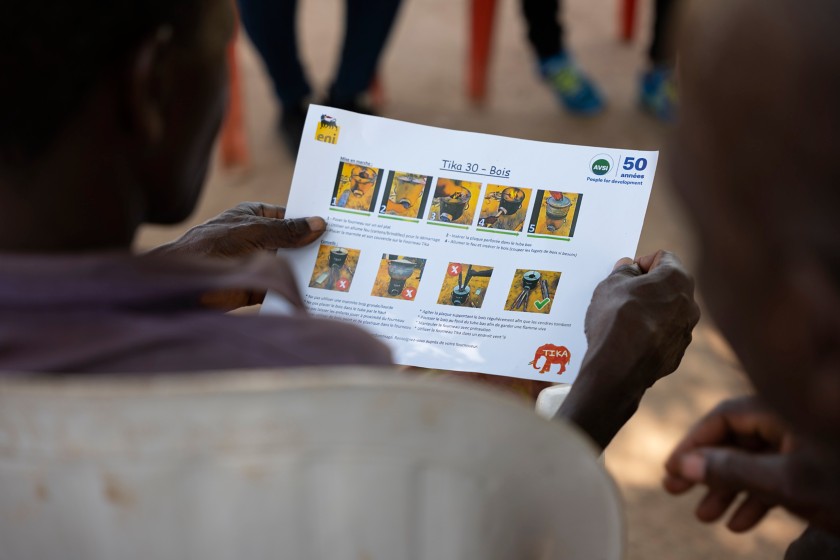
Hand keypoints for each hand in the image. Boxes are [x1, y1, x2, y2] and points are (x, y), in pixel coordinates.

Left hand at [149, 202, 325, 308]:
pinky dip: (297, 289)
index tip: (340, 222)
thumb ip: (287, 230)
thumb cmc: (211, 247)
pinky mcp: (258, 289)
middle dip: (315, 246)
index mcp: (255, 215)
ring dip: (309, 269)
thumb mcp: (253, 232)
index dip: (311, 219)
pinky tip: (320, 292)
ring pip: (291, 265)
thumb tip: (318, 224)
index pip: (290, 215)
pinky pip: (283, 287)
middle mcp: (259, 238)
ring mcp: (259, 263)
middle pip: (294, 241)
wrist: (182, 286)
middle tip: (348, 247)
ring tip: (341, 270)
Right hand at [557, 250, 699, 448]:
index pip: (663, 257)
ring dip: (649, 312)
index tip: (626, 274)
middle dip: (647, 288)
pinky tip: (629, 341)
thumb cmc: (616, 318)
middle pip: (668, 286)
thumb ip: (623, 271)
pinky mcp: (677, 353)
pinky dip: (650, 335)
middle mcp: (690, 303)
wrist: (618, 366)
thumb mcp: (610, 284)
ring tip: (623, 321)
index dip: (642, 262)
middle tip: (622, 296)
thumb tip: (629, 268)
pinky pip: (663, 336)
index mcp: (677, 279)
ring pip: (667, 313)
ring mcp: (686, 331)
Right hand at [664, 396, 839, 533]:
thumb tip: (683, 466)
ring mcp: (805, 445)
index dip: (693, 444)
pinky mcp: (817, 467)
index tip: (671, 470)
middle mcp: (791, 422)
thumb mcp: (786, 483)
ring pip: (754, 461)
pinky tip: (739, 524)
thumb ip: (732, 472)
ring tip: (704, 516)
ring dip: (728, 489)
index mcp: (784, 411)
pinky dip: (756, 498)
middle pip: (735, 439)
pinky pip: (776, 476)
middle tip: (675, 492)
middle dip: (706, 469)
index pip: (723, 418)